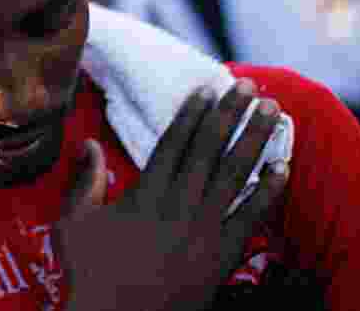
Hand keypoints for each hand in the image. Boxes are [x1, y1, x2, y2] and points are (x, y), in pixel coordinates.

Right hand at [55, 79, 288, 310]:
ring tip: (273, 111)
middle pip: (211, 148)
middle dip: (231, 113)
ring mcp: (205, 230)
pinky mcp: (222, 257)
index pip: (175, 141)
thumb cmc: (91, 275)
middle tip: (250, 85)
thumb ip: (85, 181)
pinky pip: (251, 218)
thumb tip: (88, 143)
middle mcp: (179, 204)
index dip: (194, 112)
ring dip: (256, 139)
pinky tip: (284, 168)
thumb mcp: (74, 224)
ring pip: (236, 174)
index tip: (209, 87)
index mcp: (146, 193)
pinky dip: (269, 192)